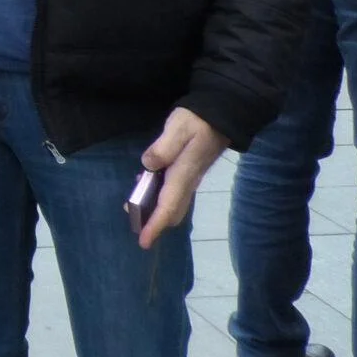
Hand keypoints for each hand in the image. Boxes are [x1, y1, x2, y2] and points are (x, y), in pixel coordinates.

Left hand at [137, 107, 230, 248]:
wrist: (222, 115)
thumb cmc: (198, 120)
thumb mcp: (178, 128)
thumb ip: (164, 147)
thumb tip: (148, 165)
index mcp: (183, 173)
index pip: (168, 205)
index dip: (155, 224)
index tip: (144, 241)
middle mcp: (188, 180)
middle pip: (171, 210)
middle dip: (155, 223)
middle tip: (136, 228)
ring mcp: (190, 177)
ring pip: (173, 202)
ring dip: (156, 211)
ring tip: (135, 211)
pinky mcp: (189, 171)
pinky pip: (173, 191)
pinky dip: (159, 197)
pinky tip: (145, 188)